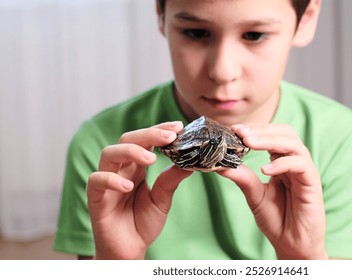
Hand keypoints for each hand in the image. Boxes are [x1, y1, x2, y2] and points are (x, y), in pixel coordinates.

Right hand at [87, 121, 191, 258]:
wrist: (129, 250)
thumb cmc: (143, 222)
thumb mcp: (163, 199)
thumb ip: (171, 180)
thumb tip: (191, 161)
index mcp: (137, 166)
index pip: (145, 140)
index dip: (159, 130)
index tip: (178, 126)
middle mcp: (121, 169)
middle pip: (127, 139)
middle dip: (148, 134)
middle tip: (169, 137)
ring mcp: (107, 181)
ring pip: (109, 153)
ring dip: (130, 152)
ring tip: (151, 159)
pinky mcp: (96, 198)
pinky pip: (96, 180)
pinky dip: (111, 179)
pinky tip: (128, 186)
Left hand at [218, 124, 327, 259]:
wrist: (292, 244)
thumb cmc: (276, 219)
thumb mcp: (254, 196)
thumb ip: (243, 178)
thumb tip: (221, 165)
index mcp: (281, 162)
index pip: (271, 135)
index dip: (253, 130)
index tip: (233, 129)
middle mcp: (294, 162)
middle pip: (284, 133)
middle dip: (261, 130)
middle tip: (240, 132)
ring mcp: (304, 171)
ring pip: (293, 144)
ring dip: (270, 140)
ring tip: (249, 143)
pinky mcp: (313, 182)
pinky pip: (301, 164)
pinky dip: (282, 163)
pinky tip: (265, 169)